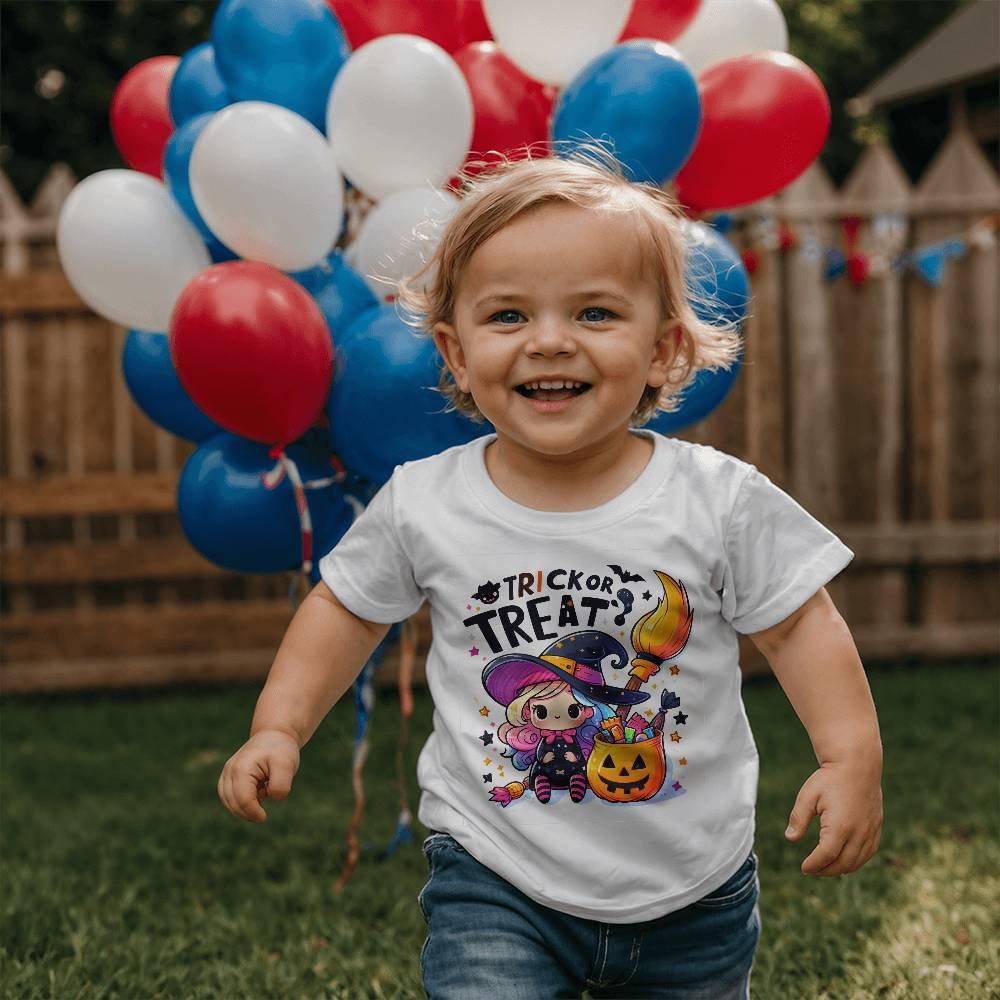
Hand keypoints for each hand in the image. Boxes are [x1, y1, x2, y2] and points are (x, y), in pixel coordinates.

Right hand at [218, 729, 299, 822]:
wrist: (275, 734)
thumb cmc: (281, 750)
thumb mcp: (287, 765)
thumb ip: (280, 785)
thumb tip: (272, 798)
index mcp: (242, 768)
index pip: (243, 800)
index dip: (254, 813)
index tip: (264, 817)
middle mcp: (230, 770)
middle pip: (233, 803)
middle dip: (247, 813)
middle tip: (262, 815)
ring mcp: (227, 772)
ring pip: (228, 801)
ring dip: (242, 809)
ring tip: (259, 803)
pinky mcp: (228, 775)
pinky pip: (228, 796)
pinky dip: (238, 802)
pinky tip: (253, 798)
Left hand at [784, 758, 882, 875]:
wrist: (857, 765)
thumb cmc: (829, 779)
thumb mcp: (808, 795)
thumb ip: (798, 818)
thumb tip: (790, 838)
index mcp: (840, 826)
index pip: (826, 855)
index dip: (814, 865)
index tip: (804, 868)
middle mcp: (859, 832)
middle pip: (843, 864)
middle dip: (826, 871)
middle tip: (812, 870)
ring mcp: (870, 831)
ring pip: (857, 861)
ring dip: (841, 869)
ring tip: (825, 868)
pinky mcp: (877, 827)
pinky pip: (869, 853)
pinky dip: (856, 861)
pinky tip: (844, 861)